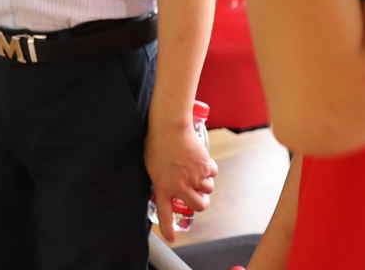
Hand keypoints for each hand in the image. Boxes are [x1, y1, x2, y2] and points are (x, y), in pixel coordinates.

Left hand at [145, 118, 217, 242]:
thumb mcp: (151, 166)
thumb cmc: (156, 143)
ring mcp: (195, 177)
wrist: (169, 126)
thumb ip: (160, 180)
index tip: (172, 238)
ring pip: (208, 190)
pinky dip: (210, 169)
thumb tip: (165, 188)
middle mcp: (181, 186)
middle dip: (202, 203)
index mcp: (163, 187)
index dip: (168, 229)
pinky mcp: (206, 166)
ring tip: (196, 171)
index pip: (165, 214)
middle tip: (198, 196)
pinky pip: (213, 173)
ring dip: (205, 184)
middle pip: (200, 206)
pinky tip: (201, 161)